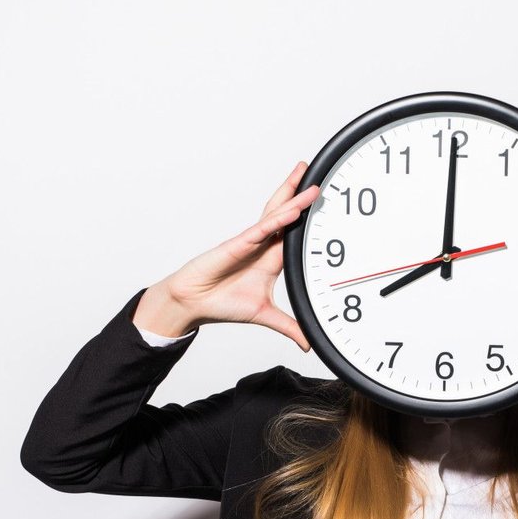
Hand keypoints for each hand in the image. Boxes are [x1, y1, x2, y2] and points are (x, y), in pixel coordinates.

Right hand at [136, 160, 321, 347]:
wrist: (194, 305)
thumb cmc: (223, 304)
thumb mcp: (266, 317)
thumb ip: (290, 327)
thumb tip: (309, 344)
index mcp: (272, 258)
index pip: (295, 232)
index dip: (308, 216)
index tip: (323, 200)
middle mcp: (263, 245)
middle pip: (286, 213)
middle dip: (299, 192)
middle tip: (316, 174)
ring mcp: (251, 242)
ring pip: (276, 215)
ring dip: (292, 197)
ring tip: (308, 180)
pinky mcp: (238, 245)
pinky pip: (261, 230)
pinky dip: (277, 220)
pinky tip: (292, 209)